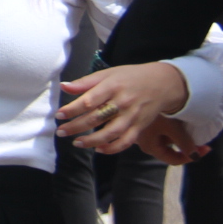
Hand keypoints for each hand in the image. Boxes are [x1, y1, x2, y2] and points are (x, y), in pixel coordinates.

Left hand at [56, 61, 188, 153]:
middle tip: (61, 132)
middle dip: (76, 127)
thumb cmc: (130, 77)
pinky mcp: (140, 126)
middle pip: (97, 118)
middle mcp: (122, 102)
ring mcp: (132, 116)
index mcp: (112, 86)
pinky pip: (126, 141)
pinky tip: (99, 149)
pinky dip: (113, 148)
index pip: (89, 100)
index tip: (59, 115)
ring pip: (111, 132)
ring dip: (92, 141)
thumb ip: (85, 82)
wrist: (163, 83)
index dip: (72, 109)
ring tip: (76, 143)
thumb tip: (63, 86)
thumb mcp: (108, 74)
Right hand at [136, 116, 207, 165]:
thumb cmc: (157, 112)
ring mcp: (146, 134)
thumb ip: (185, 144)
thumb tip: (195, 156)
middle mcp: (146, 143)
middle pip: (171, 151)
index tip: (205, 149)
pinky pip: (163, 132)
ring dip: (180, 137)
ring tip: (189, 127)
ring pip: (168, 141)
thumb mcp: (173, 129)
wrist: (144, 94)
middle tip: (201, 141)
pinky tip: (179, 121)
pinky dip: (173, 130)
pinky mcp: (148, 125)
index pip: (174, 160)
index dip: (191, 157)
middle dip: (186, 146)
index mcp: (150, 147)